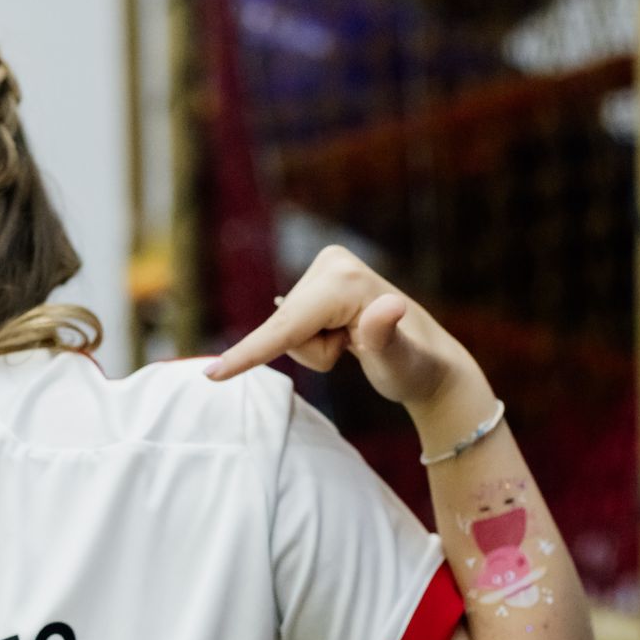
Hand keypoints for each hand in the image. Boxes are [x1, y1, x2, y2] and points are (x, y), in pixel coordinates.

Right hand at [204, 246, 471, 410]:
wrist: (428, 362)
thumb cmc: (417, 368)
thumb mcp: (402, 363)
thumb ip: (387, 337)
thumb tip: (390, 306)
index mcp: (343, 280)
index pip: (287, 327)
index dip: (249, 354)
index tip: (211, 374)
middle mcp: (331, 264)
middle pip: (283, 326)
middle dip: (309, 351)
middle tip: (351, 354)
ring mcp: (324, 269)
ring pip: (285, 327)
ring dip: (313, 347)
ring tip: (351, 346)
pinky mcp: (320, 279)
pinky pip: (291, 323)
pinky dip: (309, 337)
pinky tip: (340, 335)